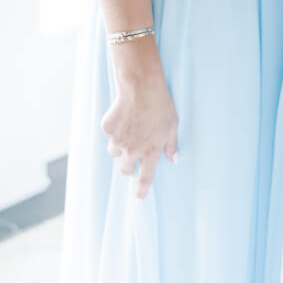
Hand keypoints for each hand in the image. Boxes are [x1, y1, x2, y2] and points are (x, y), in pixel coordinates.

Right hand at [102, 71, 178, 199]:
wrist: (141, 86)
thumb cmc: (161, 104)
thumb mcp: (172, 125)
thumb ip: (171, 145)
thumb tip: (174, 160)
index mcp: (150, 151)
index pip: (145, 178)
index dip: (141, 190)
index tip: (139, 197)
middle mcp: (132, 150)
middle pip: (125, 169)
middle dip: (129, 164)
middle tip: (134, 151)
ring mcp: (118, 140)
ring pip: (115, 152)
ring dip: (120, 146)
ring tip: (130, 128)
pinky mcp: (108, 129)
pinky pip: (109, 134)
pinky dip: (114, 129)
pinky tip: (123, 115)